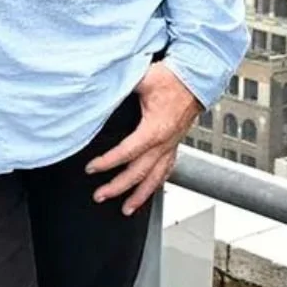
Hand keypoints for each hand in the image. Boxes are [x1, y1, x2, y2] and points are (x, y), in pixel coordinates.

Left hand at [84, 62, 199, 215]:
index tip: (92, 168)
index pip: (126, 153)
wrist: (195, 77)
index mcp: (154, 129)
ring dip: (139, 195)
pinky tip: (148, 190)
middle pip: (139, 173)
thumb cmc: (171, 78)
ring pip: (155, 178)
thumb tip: (103, 88)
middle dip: (118, 187)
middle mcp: (164, 143)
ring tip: (126, 209)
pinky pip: (166, 171)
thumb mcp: (142, 78)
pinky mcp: (174, 144)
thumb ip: (121, 85)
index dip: (107, 162)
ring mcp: (171, 146)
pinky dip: (155, 184)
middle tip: (100, 195)